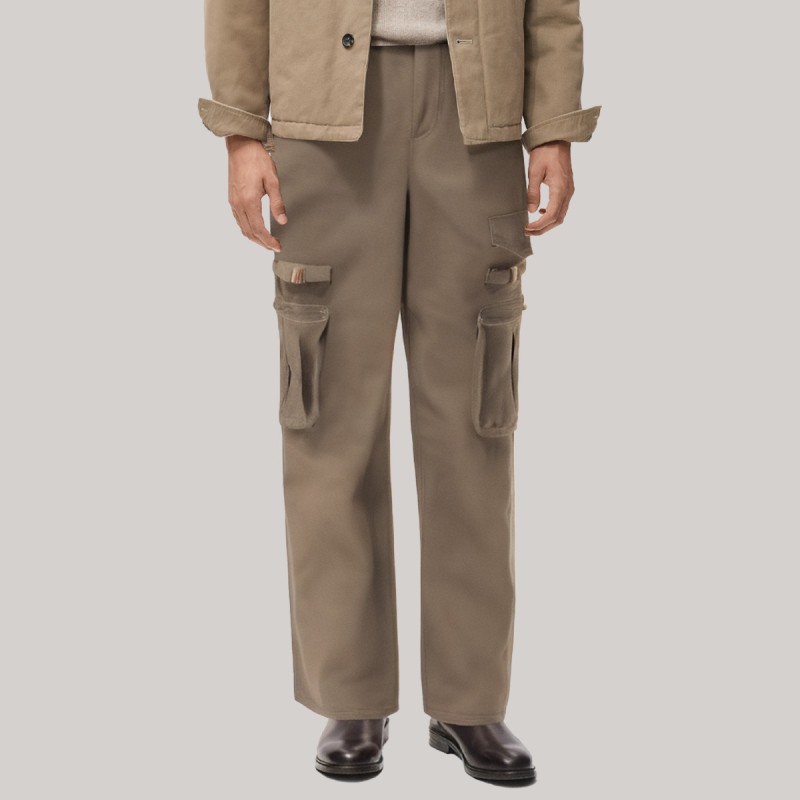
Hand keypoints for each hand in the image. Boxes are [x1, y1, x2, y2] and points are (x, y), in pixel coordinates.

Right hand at [226, 135, 286, 251]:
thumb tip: (283, 221)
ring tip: (267, 241)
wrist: (240, 146)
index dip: (268, 241)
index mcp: (249, 201)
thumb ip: (277, 203)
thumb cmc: (257, 160)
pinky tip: (255, 229)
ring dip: (254, 238)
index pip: (258, 229)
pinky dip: (247, 229)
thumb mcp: (272, 180)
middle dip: (262, 243)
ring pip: (242, 228)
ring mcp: (233, 202)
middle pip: (249, 232)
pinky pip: (238, 220)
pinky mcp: (231, 198)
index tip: (278, 246)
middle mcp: (238, 204)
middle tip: (275, 246)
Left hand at [525, 140, 574, 236]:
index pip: (551, 215)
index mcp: (560, 188)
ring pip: (560, 215)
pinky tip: (541, 211)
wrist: (556, 138)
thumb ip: (533, 192)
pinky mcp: (567, 188)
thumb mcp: (534, 172)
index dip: (539, 226)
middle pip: (558, 219)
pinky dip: (552, 214)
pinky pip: (561, 206)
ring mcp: (569, 190)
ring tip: (532, 225)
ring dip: (547, 223)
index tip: (527, 228)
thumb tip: (531, 211)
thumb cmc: (545, 152)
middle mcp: (568, 192)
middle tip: (527, 231)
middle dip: (543, 229)